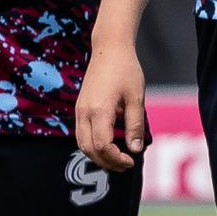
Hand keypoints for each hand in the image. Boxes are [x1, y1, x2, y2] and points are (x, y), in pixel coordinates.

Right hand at [76, 36, 149, 171]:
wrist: (109, 49)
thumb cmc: (126, 70)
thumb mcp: (136, 98)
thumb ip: (135, 125)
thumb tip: (135, 150)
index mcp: (99, 110)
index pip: (103, 146)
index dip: (116, 158)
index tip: (131, 161)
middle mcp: (85, 112)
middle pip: (89, 149)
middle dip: (106, 162)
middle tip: (125, 165)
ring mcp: (80, 110)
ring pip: (82, 144)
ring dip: (97, 156)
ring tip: (117, 160)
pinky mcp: (80, 107)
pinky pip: (81, 134)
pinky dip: (92, 146)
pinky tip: (108, 146)